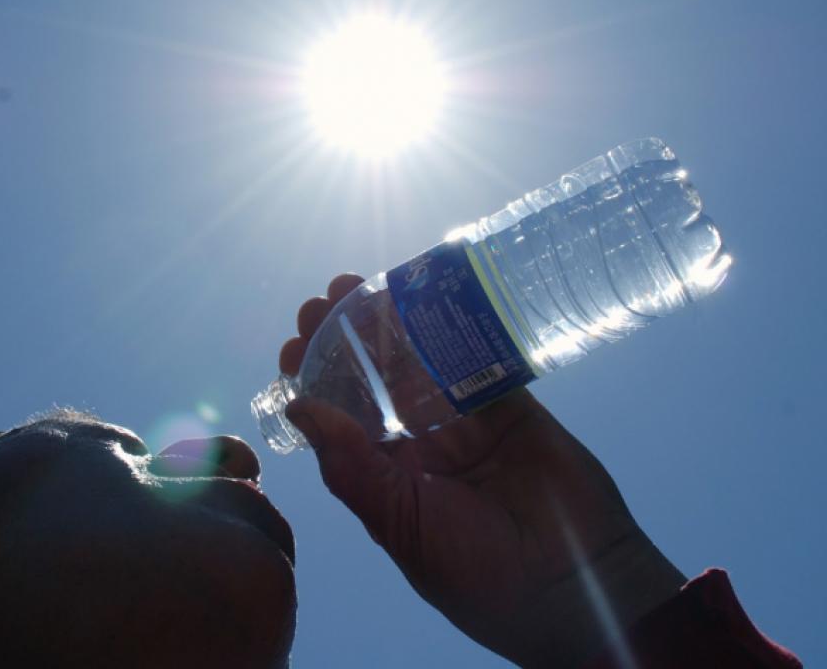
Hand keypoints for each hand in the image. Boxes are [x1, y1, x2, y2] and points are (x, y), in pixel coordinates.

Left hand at [281, 274, 685, 666]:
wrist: (576, 585)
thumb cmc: (477, 569)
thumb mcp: (399, 523)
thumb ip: (350, 466)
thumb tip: (297, 406)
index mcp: (385, 474)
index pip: (338, 414)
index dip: (314, 377)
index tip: (294, 343)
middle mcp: (420, 441)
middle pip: (373, 376)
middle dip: (344, 336)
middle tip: (323, 299)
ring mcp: (465, 419)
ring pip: (420, 358)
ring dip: (390, 321)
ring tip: (360, 284)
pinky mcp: (511, 403)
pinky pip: (478, 355)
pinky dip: (455, 325)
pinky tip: (429, 294)